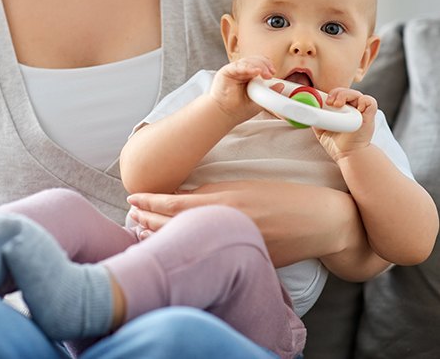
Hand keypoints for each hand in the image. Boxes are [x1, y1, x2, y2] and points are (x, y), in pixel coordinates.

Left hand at [128, 180, 365, 269]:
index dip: (149, 203)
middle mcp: (222, 224)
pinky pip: (206, 255)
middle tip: (130, 217)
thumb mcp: (242, 186)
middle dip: (147, 222)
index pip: (173, 204)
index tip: (132, 198)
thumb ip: (212, 194)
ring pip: (186, 242)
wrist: (317, 220)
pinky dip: (186, 250)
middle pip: (174, 226)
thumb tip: (184, 200)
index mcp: (222, 201)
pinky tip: (174, 248)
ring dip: (160, 237)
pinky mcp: (241, 260)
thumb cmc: (281, 196)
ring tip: (140, 232)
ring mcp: (231, 244)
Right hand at [209, 56, 274, 122]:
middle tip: (270, 74)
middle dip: (265, 65)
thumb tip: (281, 85)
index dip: (268, 66)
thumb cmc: (238, 109)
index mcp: (249, 77)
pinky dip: (248, 67)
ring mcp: (234, 71)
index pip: (260, 64)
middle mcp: (241, 72)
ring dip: (259, 66)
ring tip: (265, 74)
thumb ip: (269, 93)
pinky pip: (238, 66)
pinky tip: (256, 71)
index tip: (273, 73)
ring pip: (248, 61)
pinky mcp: (226, 72)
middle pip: (256, 60)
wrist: (224, 116)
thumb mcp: (258, 101)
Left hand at [314, 88, 376, 160]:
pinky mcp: (370, 116)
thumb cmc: (337, 143)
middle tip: (330, 102)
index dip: (331, 94)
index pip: (338, 94)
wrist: (347, 155)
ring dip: (345, 95)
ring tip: (338, 104)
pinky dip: (363, 101)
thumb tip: (304, 112)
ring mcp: (362, 112)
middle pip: (346, 91)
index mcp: (343, 109)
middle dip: (336, 93)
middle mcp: (353, 109)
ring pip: (356, 93)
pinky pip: (370, 101)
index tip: (324, 101)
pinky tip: (356, 109)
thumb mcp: (320, 129)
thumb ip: (315, 119)